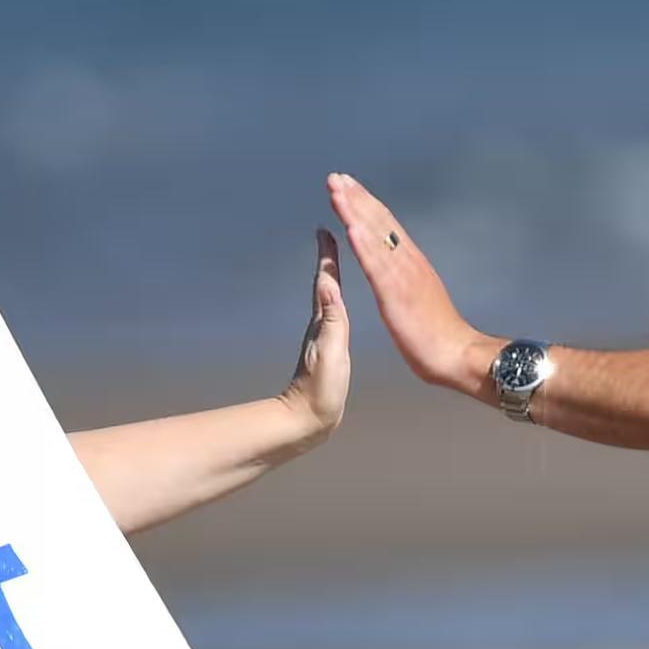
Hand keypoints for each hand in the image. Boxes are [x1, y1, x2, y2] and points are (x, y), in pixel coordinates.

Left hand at [274, 228, 349, 439]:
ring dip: (333, 275)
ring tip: (337, 257)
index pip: (327, 280)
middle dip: (330, 256)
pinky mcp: (330, 350)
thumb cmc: (320, 390)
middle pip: (326, 281)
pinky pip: (336, 314)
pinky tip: (340, 302)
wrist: (308, 420)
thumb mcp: (330, 350)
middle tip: (330, 231)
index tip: (325, 229)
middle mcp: (322, 324)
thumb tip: (328, 281)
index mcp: (324, 321)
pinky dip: (338, 299)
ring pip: (330, 296)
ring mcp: (325, 337)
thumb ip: (331, 318)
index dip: (328, 255)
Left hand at [325, 174, 493, 397]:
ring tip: (336, 190)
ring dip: (354, 211)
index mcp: (412, 263)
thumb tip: (402, 269)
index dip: (366, 204)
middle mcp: (408, 262)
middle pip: (379, 222)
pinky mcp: (396, 295)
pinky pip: (377, 265)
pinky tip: (351, 227)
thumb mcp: (421, 298)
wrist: (457, 354)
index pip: (386, 226)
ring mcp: (403, 276)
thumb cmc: (439, 336)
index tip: (349, 187)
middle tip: (335, 177)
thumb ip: (410, 280)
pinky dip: (364, 244)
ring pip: (375, 236)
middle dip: (356, 198)